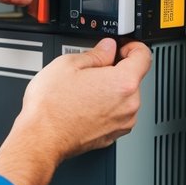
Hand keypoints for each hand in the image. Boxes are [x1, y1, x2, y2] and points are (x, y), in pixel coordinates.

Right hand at [0, 38, 152, 184]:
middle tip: (91, 70)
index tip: (121, 47)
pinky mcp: (112, 135)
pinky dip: (105, 107)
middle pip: (133, 78)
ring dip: (110, 90)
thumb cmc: (51, 106)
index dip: (132, 46)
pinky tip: (84, 105)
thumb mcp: (68, 64)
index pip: (144, 56)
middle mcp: (129, 105)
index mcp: (123, 83)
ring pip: (124, 97)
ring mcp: (122, 123)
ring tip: (83, 90)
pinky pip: (116, 114)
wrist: (41, 138)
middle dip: (115, 70)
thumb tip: (107, 48)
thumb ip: (95, 53)